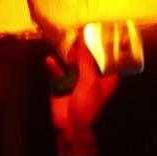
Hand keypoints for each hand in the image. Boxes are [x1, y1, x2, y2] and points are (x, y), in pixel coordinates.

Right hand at [45, 38, 117, 155]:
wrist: (70, 128)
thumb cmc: (87, 105)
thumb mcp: (90, 81)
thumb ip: (86, 60)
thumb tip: (84, 39)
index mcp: (106, 77)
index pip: (106, 56)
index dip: (101, 44)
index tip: (95, 27)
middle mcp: (92, 76)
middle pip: (87, 57)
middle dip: (81, 46)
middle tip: (75, 30)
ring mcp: (76, 79)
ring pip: (71, 62)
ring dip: (67, 54)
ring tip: (62, 40)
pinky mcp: (61, 84)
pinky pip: (57, 72)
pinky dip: (54, 66)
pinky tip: (50, 60)